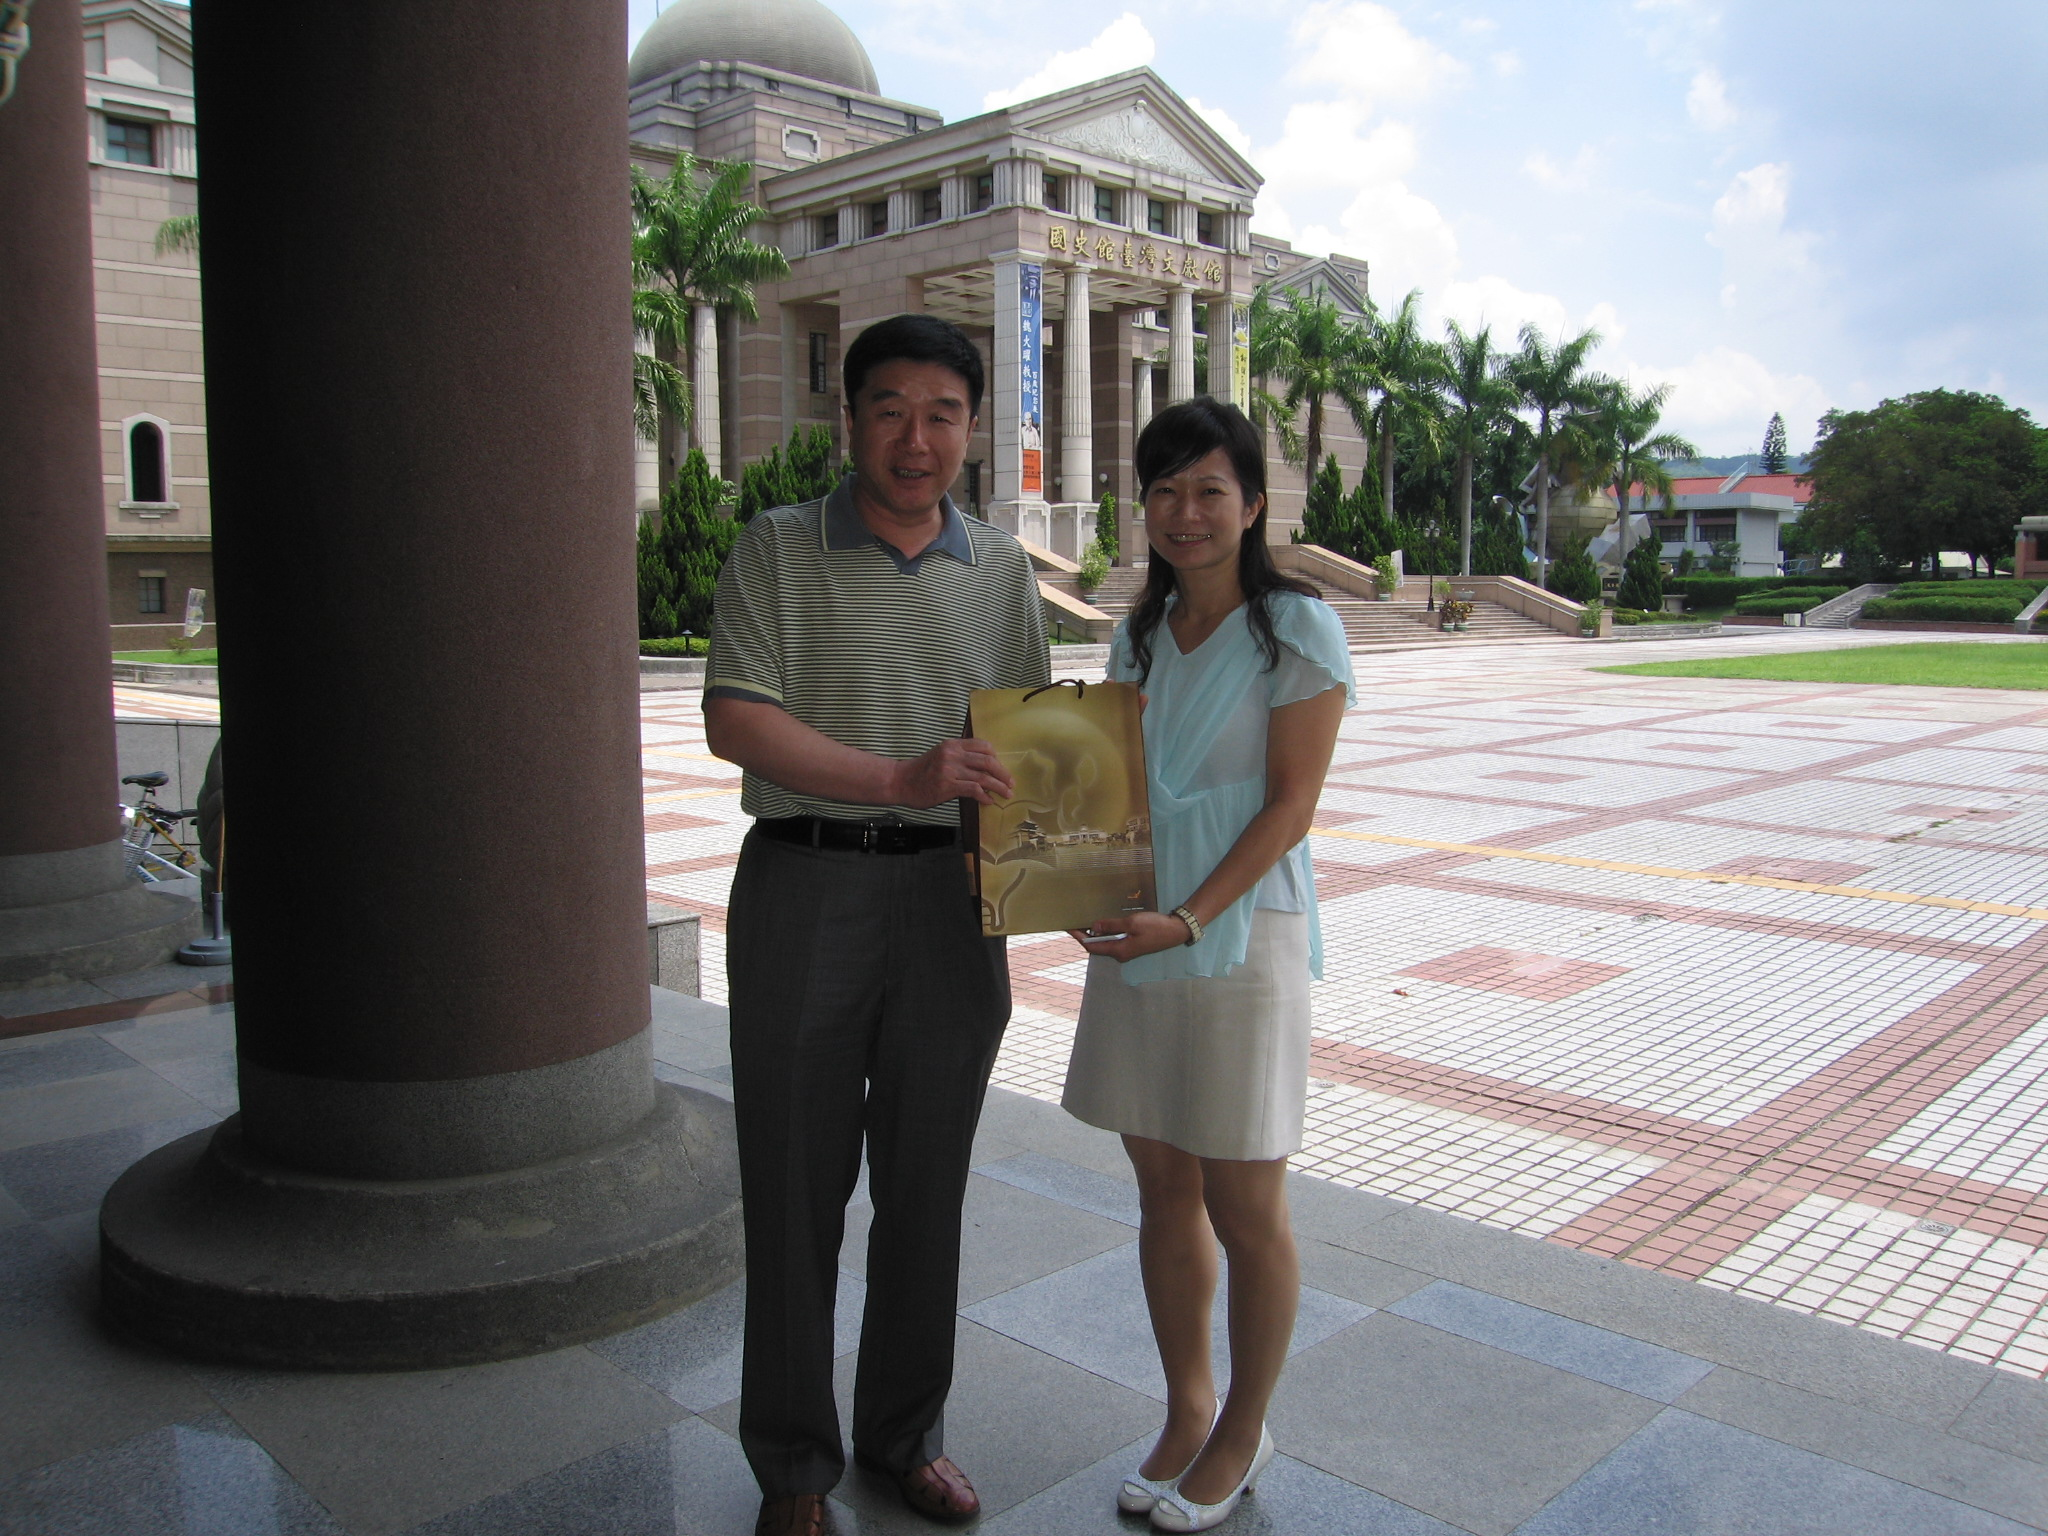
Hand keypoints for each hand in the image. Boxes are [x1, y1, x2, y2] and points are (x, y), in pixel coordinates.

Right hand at [893, 736, 1014, 806]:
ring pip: (983, 777)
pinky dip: (984, 796)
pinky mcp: (947, 785)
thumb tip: (983, 769)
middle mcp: (952, 754)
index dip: (996, 757)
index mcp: (952, 745)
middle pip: (987, 761)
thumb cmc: (921, 771)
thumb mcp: (940, 756)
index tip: (1001, 768)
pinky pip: (973, 790)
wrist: (900, 781)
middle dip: (1003, 773)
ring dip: (999, 787)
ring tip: (1007, 794)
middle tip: (1011, 783)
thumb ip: (959, 758)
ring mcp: (949, 769)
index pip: (983, 745)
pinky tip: (989, 801)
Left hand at [1066, 909, 1192, 961]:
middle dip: (1085, 936)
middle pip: (1097, 946)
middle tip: (1075, 922)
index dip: (1079, 937)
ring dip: (1096, 934)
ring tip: (1086, 921)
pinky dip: (1107, 933)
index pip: (1092, 946)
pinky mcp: (1133, 946)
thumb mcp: (1131, 923)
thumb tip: (1093, 927)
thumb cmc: (1155, 927)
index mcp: (1119, 950)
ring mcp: (1127, 951)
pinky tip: (1105, 924)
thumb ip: (1111, 925)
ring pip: (1106, 943)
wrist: (1176, 931)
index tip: (1069, 928)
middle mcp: (1121, 954)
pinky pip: (1114, 940)